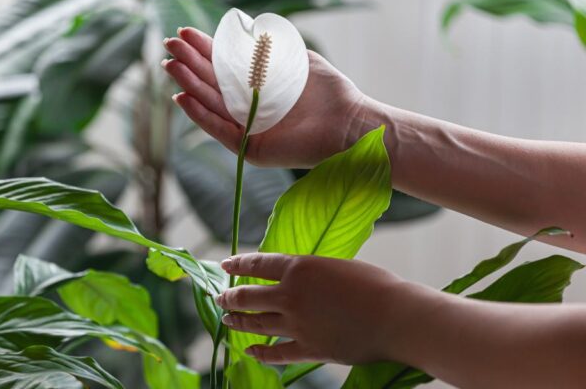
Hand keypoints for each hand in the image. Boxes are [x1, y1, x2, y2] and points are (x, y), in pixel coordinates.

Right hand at [162, 27, 365, 168]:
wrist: (349, 123)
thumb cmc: (329, 92)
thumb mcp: (297, 59)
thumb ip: (271, 48)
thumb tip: (244, 32)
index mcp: (259, 86)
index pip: (224, 66)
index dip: (204, 49)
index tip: (185, 33)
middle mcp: (250, 107)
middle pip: (212, 84)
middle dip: (189, 64)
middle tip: (169, 45)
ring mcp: (249, 129)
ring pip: (211, 105)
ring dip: (189, 85)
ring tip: (170, 67)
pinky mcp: (253, 148)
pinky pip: (221, 130)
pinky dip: (200, 115)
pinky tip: (182, 98)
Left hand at [215, 253, 425, 364]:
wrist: (396, 316)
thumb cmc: (374, 284)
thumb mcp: (335, 265)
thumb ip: (309, 272)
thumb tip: (295, 277)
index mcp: (298, 268)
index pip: (256, 264)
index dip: (237, 265)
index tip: (224, 266)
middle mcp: (290, 296)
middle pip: (248, 297)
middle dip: (229, 297)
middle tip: (220, 298)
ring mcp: (297, 325)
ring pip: (256, 324)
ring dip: (238, 321)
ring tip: (227, 319)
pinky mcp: (309, 349)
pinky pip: (277, 353)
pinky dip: (261, 352)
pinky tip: (250, 351)